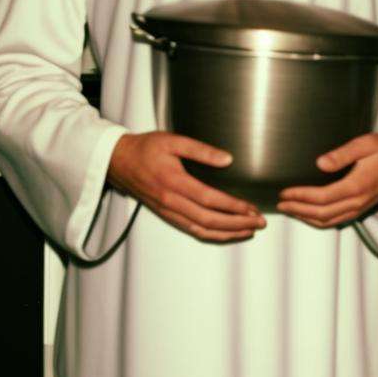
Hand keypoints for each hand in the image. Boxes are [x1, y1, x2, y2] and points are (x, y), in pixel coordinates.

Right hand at [107, 131, 264, 241]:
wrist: (118, 162)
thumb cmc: (146, 148)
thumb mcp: (173, 141)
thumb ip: (201, 150)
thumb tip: (228, 159)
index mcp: (174, 182)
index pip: (210, 199)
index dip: (233, 206)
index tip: (252, 208)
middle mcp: (171, 201)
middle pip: (209, 220)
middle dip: (237, 224)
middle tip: (259, 223)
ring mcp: (168, 211)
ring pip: (201, 230)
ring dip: (227, 233)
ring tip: (249, 231)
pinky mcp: (166, 215)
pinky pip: (192, 230)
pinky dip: (212, 235)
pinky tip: (226, 233)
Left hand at [277, 130, 377, 228]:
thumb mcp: (364, 144)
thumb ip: (342, 154)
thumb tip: (320, 163)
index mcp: (357, 186)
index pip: (322, 198)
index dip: (300, 196)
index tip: (284, 192)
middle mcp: (359, 201)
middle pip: (322, 214)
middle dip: (298, 209)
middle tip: (280, 203)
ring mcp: (361, 207)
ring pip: (329, 220)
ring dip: (307, 217)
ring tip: (289, 210)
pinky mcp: (362, 207)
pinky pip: (337, 220)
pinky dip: (319, 220)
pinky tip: (309, 213)